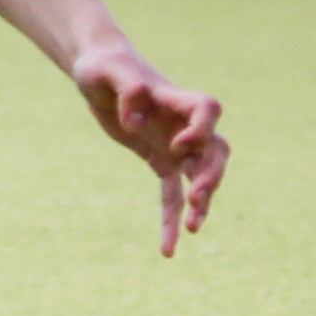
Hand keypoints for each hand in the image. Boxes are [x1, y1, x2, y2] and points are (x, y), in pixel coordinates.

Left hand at [74, 48, 227, 253]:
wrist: (100, 72)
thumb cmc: (104, 67)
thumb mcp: (105, 71)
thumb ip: (126, 89)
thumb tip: (134, 124)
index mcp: (175, 99)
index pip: (207, 109)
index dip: (202, 128)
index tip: (180, 142)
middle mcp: (183, 124)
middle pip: (215, 150)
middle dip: (211, 174)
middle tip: (196, 195)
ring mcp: (174, 145)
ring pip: (200, 176)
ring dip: (201, 201)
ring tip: (193, 227)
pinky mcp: (158, 160)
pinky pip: (170, 195)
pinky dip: (170, 219)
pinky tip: (169, 249)